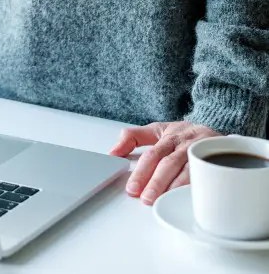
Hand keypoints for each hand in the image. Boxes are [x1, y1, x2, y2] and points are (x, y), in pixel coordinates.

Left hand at [108, 120, 222, 204]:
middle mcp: (185, 144)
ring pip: (188, 171)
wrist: (218, 135)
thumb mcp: (158, 129)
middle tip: (145, 198)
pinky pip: (207, 178)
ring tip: (162, 201)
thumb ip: (133, 137)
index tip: (132, 188)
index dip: (142, 171)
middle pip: (169, 163)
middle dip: (156, 182)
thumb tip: (112, 152)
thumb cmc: (184, 135)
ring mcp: (201, 154)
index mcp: (169, 136)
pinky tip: (189, 200)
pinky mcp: (215, 165)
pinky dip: (196, 189)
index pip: (153, 154)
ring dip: (174, 187)